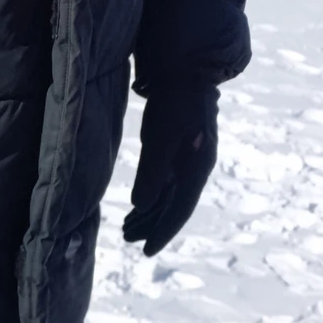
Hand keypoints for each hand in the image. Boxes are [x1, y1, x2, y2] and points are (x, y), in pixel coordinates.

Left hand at [123, 89, 217, 256]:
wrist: (186, 70)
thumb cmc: (174, 102)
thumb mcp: (160, 139)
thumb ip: (152, 174)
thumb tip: (143, 205)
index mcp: (196, 169)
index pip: (179, 209)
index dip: (163, 232)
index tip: (146, 252)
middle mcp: (196, 169)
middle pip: (173, 207)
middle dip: (151, 225)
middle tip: (127, 238)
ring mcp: (189, 160)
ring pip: (169, 196)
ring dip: (148, 213)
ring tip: (126, 228)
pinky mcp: (179, 152)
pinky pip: (166, 183)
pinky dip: (151, 196)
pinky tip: (137, 206)